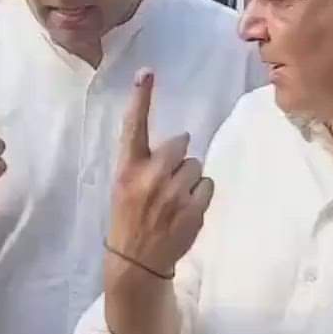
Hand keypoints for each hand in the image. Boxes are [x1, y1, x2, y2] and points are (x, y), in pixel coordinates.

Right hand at [106, 69, 212, 279]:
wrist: (137, 261)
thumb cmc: (130, 218)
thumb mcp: (125, 186)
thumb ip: (144, 162)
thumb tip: (178, 143)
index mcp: (127, 169)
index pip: (133, 127)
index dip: (140, 98)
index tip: (146, 72)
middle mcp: (149, 177)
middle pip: (180, 143)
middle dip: (178, 157)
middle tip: (168, 179)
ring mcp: (173, 194)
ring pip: (196, 165)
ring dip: (190, 178)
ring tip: (175, 199)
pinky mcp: (193, 209)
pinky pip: (207, 184)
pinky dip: (200, 194)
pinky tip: (186, 209)